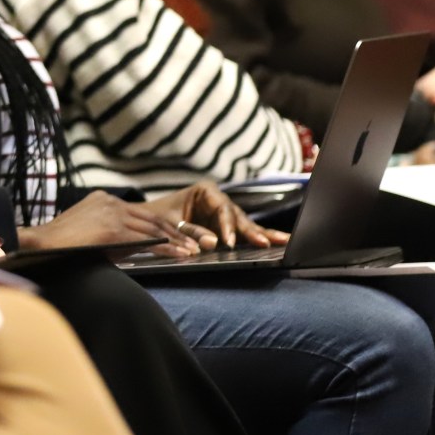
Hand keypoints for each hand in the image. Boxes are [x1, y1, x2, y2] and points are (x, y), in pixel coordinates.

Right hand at [18, 190, 197, 258]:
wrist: (42, 244)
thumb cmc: (63, 244)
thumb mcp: (91, 231)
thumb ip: (113, 232)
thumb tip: (137, 244)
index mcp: (104, 199)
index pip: (141, 212)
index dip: (162, 225)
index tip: (178, 236)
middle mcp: (110, 201)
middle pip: (151, 217)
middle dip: (174, 232)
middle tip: (192, 244)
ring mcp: (112, 213)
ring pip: (152, 228)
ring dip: (175, 241)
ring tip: (191, 252)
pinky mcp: (113, 229)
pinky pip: (146, 239)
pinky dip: (166, 248)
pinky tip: (179, 255)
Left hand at [147, 181, 290, 251]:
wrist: (150, 220)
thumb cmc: (159, 218)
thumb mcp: (171, 223)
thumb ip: (192, 232)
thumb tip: (213, 243)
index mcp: (205, 191)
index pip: (222, 208)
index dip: (227, 226)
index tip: (229, 242)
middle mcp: (218, 199)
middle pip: (238, 216)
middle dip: (252, 230)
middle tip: (265, 243)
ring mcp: (224, 213)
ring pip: (245, 224)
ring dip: (263, 234)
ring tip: (284, 241)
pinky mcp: (227, 227)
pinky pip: (244, 232)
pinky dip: (258, 237)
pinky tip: (278, 241)